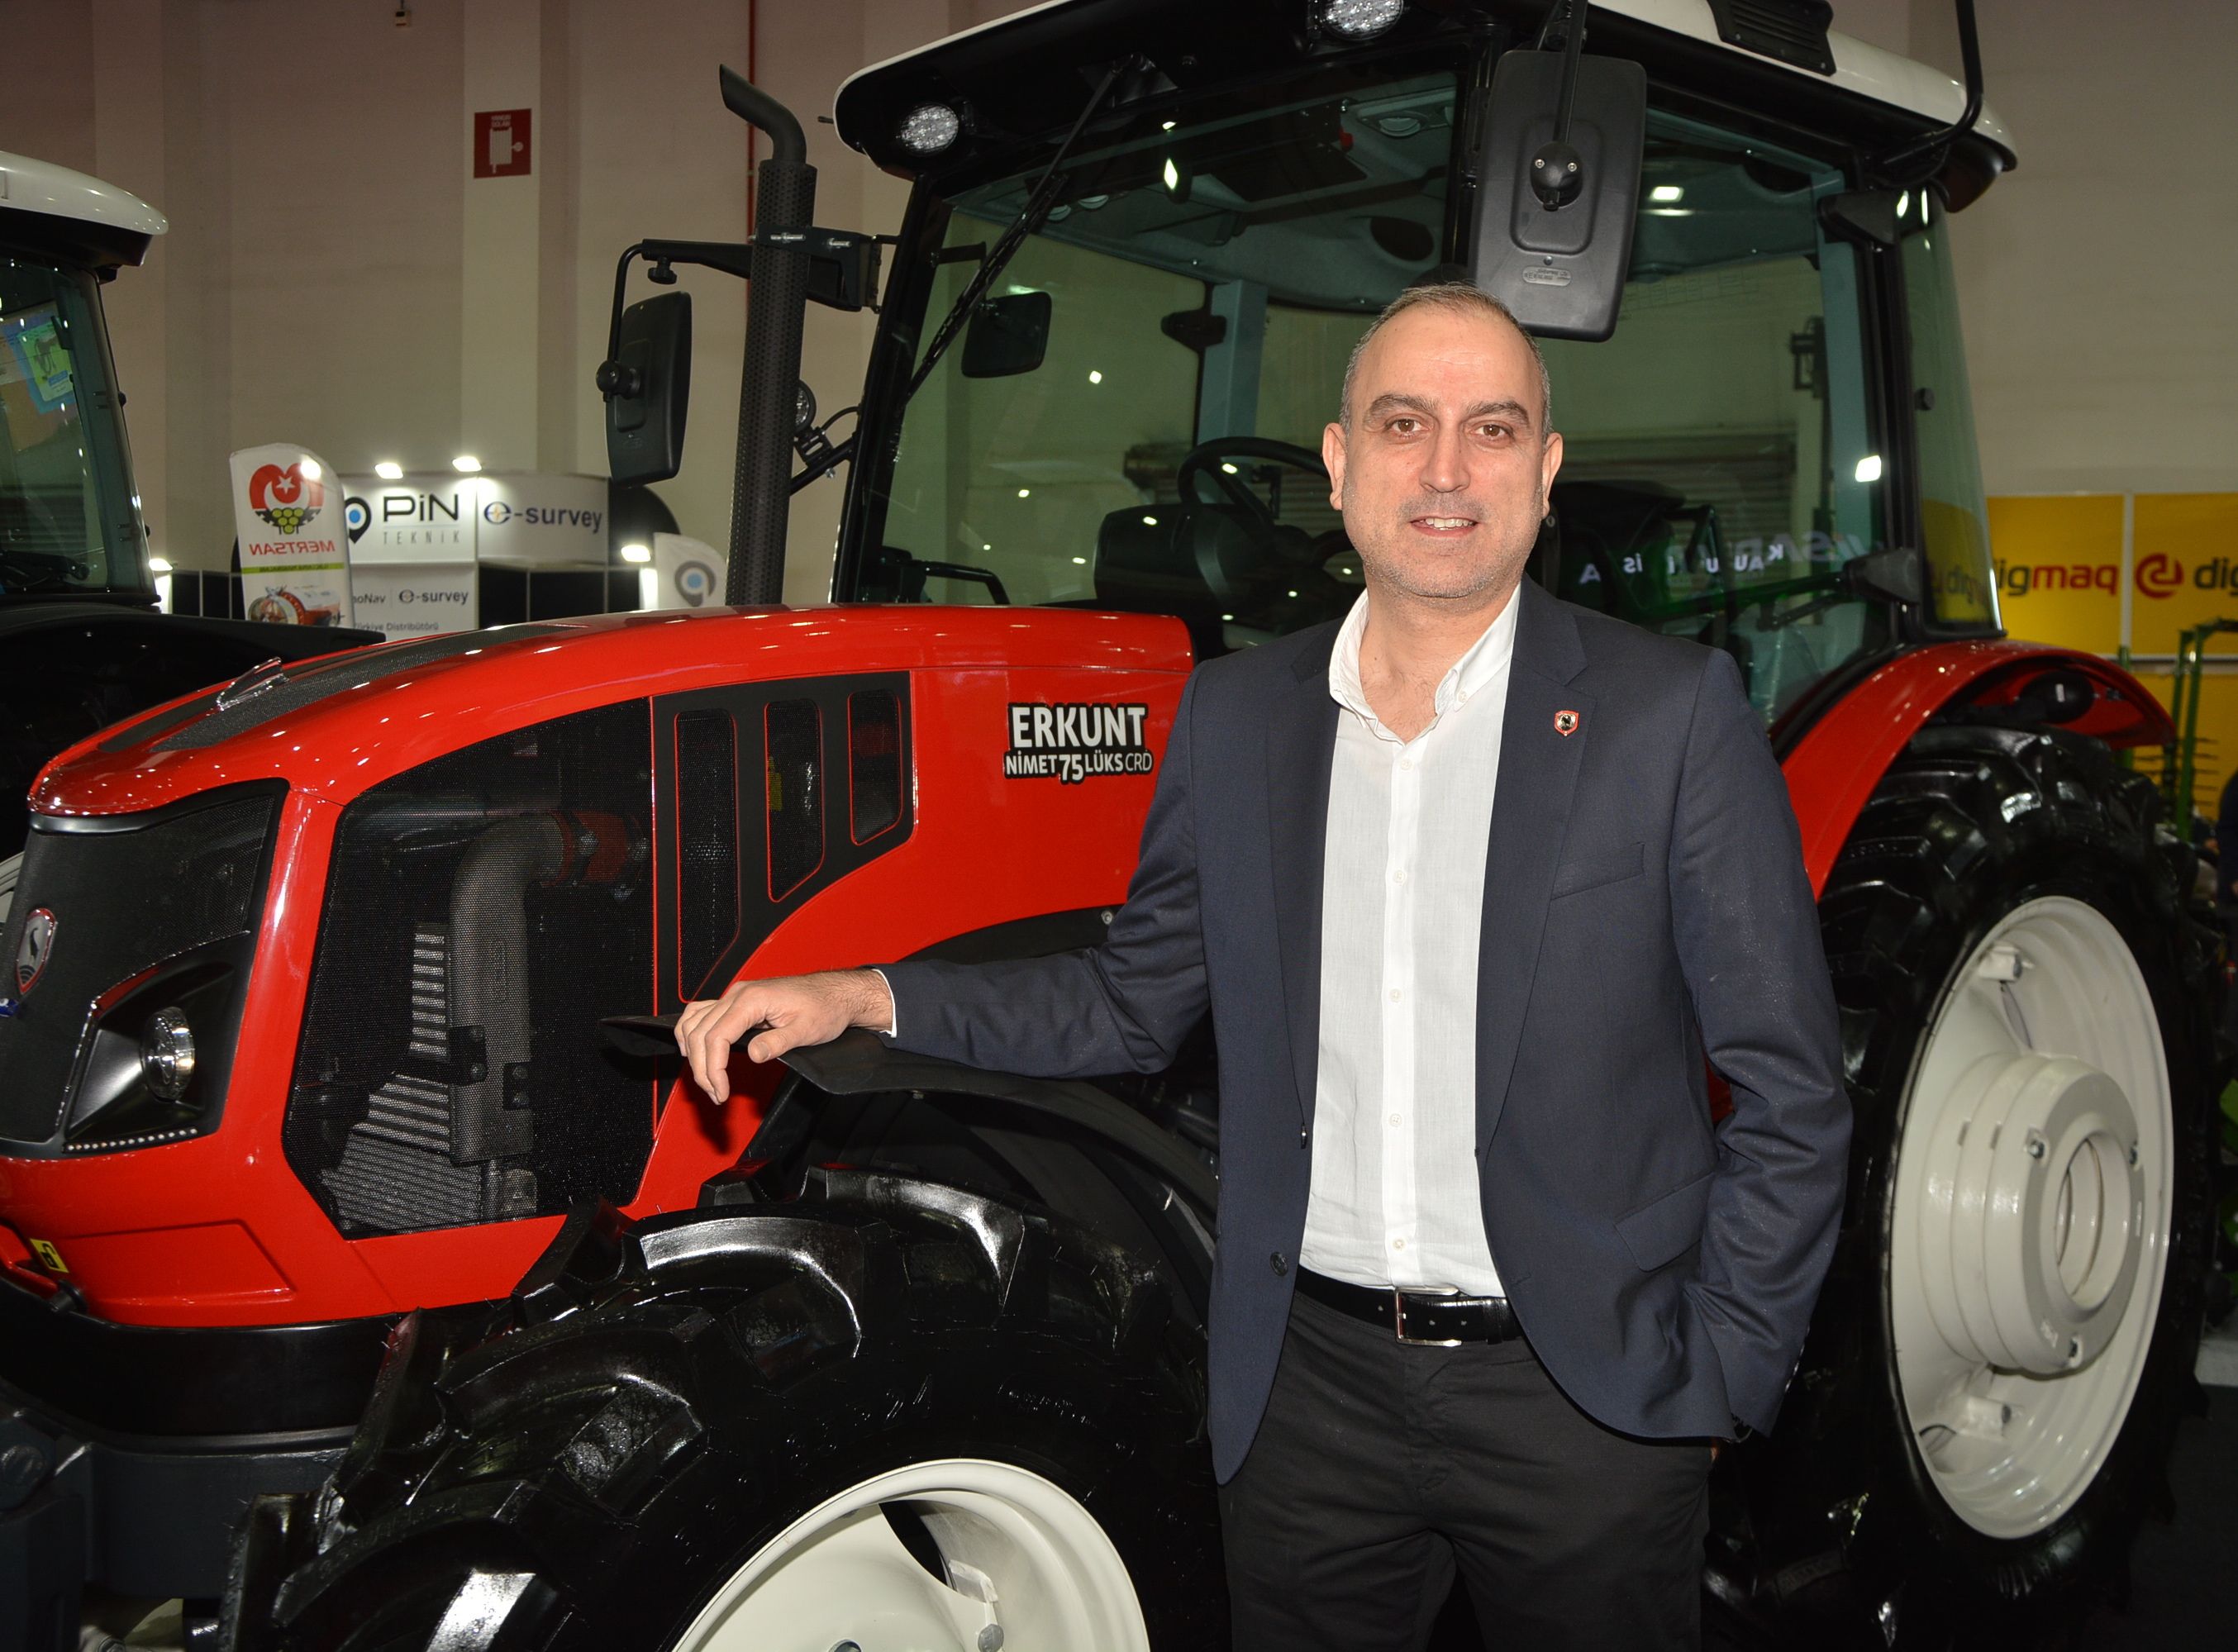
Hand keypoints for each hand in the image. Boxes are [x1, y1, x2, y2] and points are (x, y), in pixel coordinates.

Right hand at [674, 969, 893, 1101]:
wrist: (834, 993)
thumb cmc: (824, 1008)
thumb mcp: (806, 1030)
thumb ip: (778, 1042)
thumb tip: (754, 1055)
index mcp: (752, 1000)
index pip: (716, 1036)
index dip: (713, 1068)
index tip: (721, 1092)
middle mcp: (738, 994)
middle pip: (700, 1033)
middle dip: (702, 1068)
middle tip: (716, 1094)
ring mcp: (735, 995)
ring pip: (694, 1023)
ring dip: (694, 1053)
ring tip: (707, 1080)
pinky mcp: (737, 1000)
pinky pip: (701, 1013)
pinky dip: (691, 1033)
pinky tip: (694, 1051)